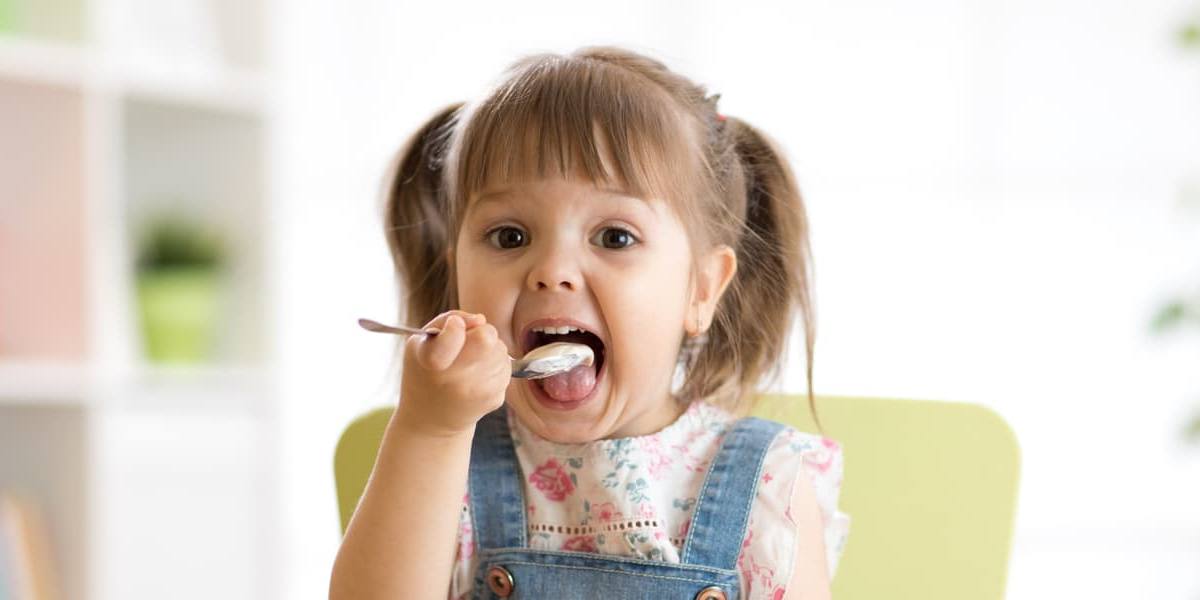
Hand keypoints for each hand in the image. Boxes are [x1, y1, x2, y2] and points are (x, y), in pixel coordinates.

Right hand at [395, 310, 510, 436]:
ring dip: (491, 350)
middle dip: (482, 333)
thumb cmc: (426, 372)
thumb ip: (446, 320)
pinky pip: (507, 367)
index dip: (456, 326)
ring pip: (500, 350)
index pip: (454, 336)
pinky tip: (479, 376)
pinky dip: (496, 366)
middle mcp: (454, 380)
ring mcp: (477, 392)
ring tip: (471, 362)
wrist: (432, 420)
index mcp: (431, 361)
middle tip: (469, 343)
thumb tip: (480, 320)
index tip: (454, 326)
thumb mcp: (421, 342)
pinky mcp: (494, 399)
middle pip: (487, 337)